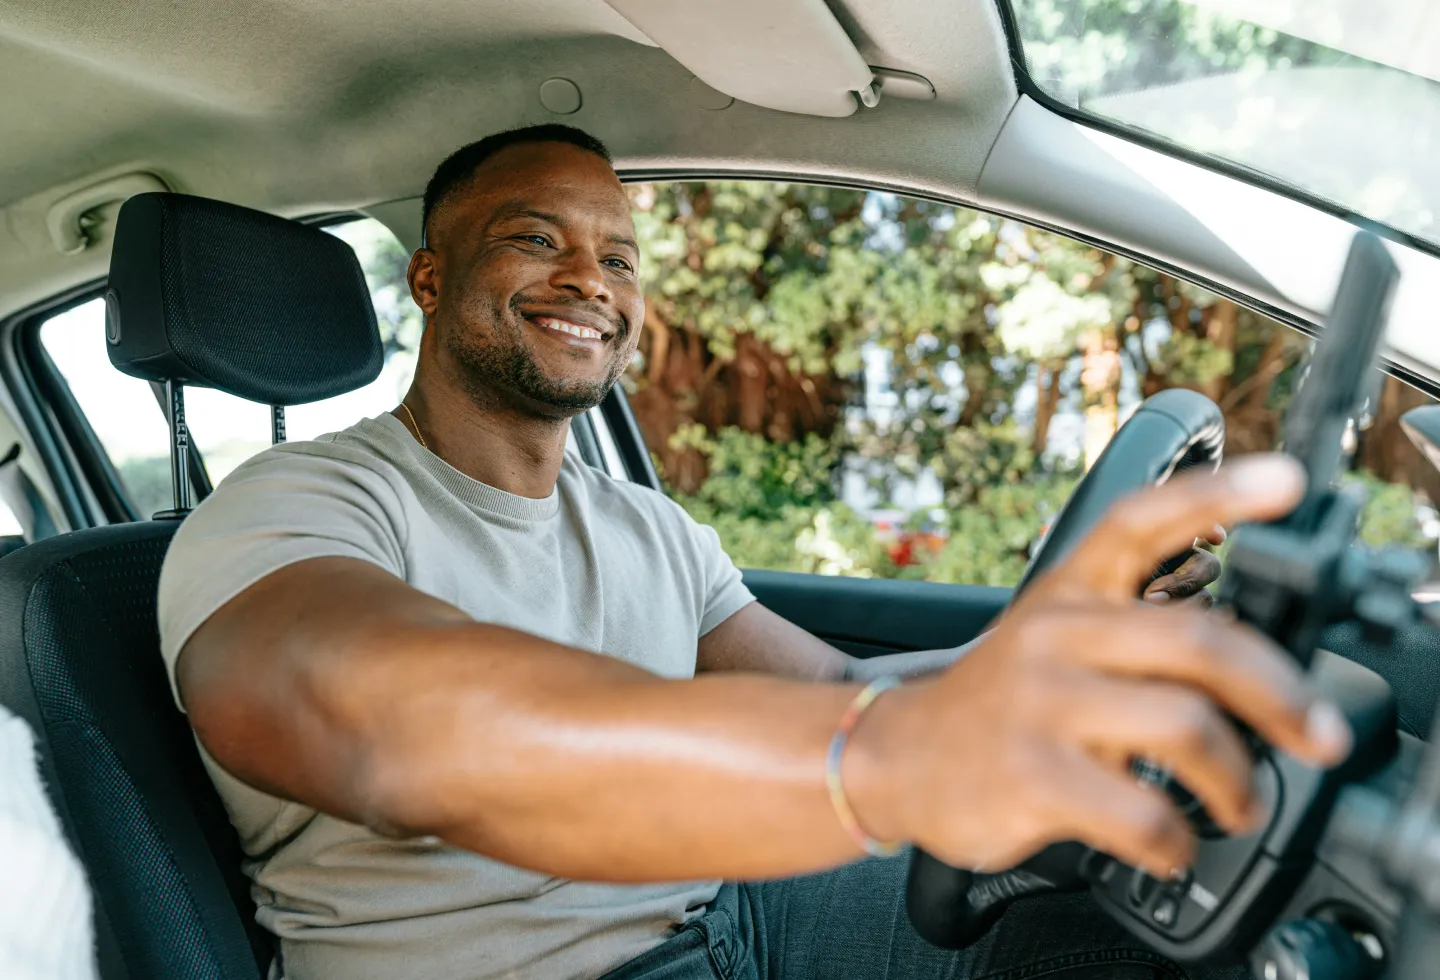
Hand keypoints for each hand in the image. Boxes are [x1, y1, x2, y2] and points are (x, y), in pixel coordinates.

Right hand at [848, 454, 1351, 879]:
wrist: (895, 756)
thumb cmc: (1001, 702)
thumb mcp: (1055, 637)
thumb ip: (1139, 633)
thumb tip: (1255, 664)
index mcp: (1069, 591)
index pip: (1142, 521)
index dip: (1218, 492)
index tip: (1285, 479)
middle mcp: (1056, 634)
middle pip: (1201, 641)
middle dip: (1283, 695)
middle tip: (1319, 735)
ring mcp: (1042, 704)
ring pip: (1186, 727)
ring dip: (1239, 781)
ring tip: (1240, 804)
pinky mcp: (1032, 775)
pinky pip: (1142, 812)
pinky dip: (1177, 841)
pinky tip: (1173, 846)